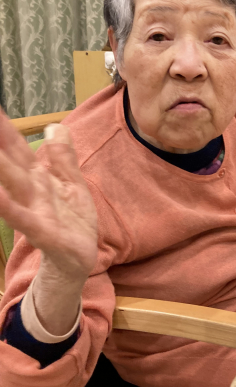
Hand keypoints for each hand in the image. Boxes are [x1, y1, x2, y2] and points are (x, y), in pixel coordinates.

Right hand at [0, 111, 97, 280]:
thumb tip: (56, 125)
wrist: (78, 261)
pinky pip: (24, 218)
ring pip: (13, 185)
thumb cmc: (72, 222)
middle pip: (10, 161)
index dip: (3, 128)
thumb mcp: (72, 184)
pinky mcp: (43, 233)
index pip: (17, 148)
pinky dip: (9, 207)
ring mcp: (34, 211)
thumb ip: (62, 157)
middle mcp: (31, 191)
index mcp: (38, 178)